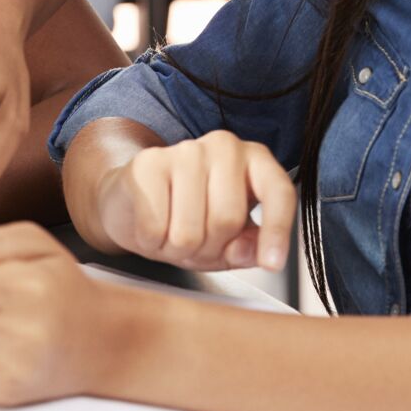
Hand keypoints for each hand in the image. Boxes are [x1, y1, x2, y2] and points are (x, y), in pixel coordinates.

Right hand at [90, 130, 296, 271]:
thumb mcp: (227, 241)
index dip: (278, 230)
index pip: (278, 191)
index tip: (272, 263)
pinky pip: (155, 227)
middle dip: (208, 248)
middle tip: (196, 245)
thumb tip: (255, 253)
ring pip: (189, 230)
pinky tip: (150, 227)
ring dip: (177, 249)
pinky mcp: (147, 162)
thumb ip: (247, 247)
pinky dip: (151, 242)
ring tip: (171, 234)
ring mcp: (185, 149)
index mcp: (254, 160)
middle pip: (227, 219)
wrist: (132, 201)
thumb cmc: (187, 220)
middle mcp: (224, 146)